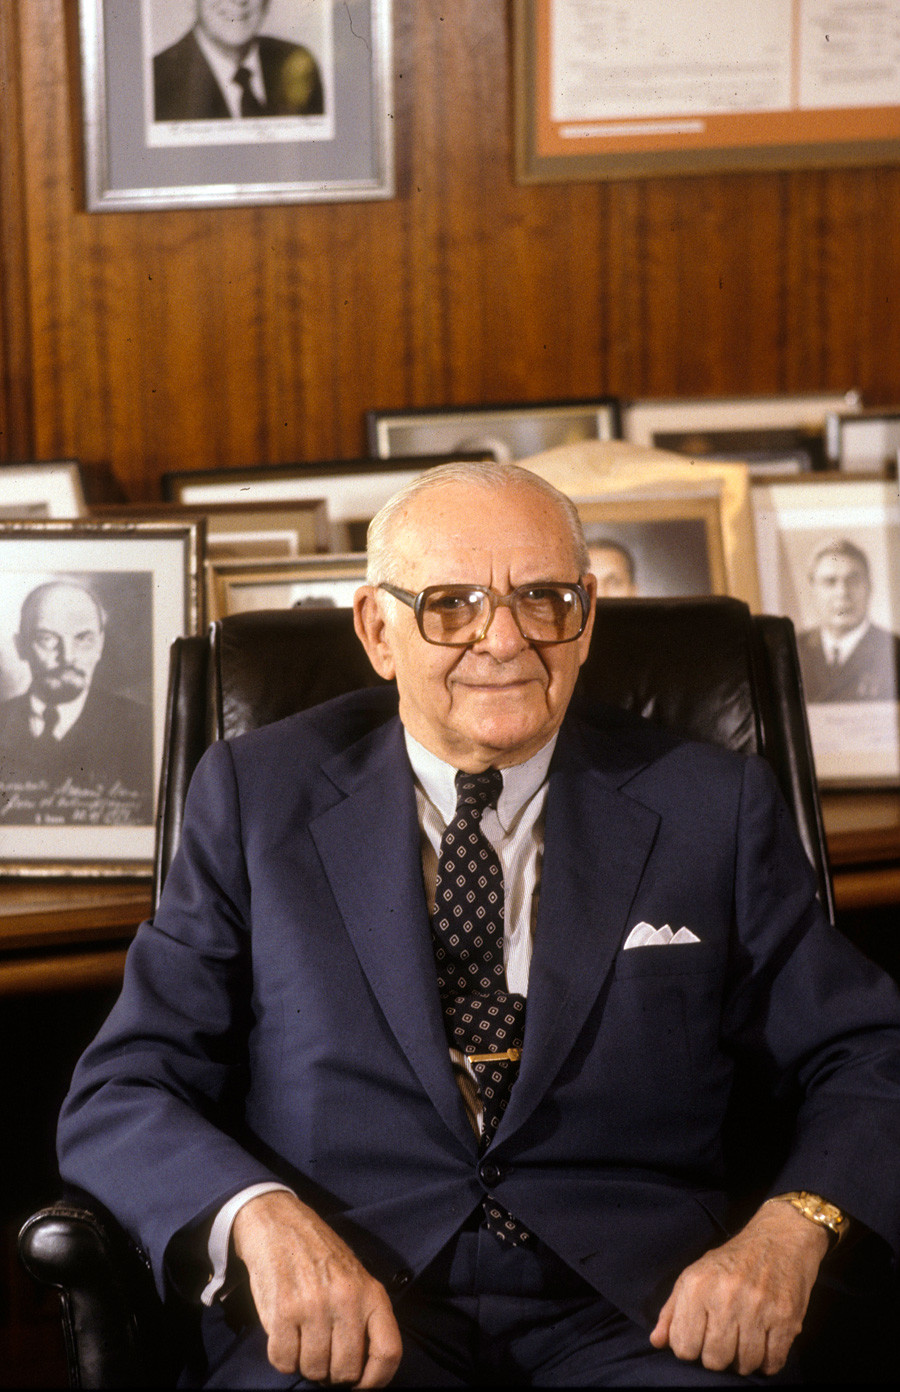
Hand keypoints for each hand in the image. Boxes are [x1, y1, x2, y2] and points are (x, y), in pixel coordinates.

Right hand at [231, 1190, 402, 1386]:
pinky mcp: (283, 1310)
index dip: (376, 1382)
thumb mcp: (356, 1278)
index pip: (388, 1353)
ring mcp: (314, 1305)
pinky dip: (282, 1357)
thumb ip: (364, 1318)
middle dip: (332, 1373)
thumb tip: (364, 1371)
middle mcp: (347, 1300)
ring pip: (313, 1370)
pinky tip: (285, 1335)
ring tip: (303, 1338)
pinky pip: (284, 1361)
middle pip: (346, 1371)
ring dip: (305, 1364)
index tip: (361, 1387)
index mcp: (371, 1293)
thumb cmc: (320, 1256)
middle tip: (323, 1354)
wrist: (280, 1223)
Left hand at [649, 1199, 829, 1375]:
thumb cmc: (731, 1262)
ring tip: (743, 1340)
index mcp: (698, 1285)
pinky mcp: (786, 1318)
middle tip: (723, 1339)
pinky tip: (763, 1344)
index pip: (683, 1346)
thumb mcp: (694, 1275)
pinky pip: (772, 1362)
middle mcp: (726, 1296)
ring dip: (743, 1360)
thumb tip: (657, 1341)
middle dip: (716, 1356)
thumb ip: (672, 1310)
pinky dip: (766, 1361)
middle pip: (714, 1360)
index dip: (690, 1348)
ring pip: (744, 1365)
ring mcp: (758, 1308)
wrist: (779, 1240)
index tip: (699, 1337)